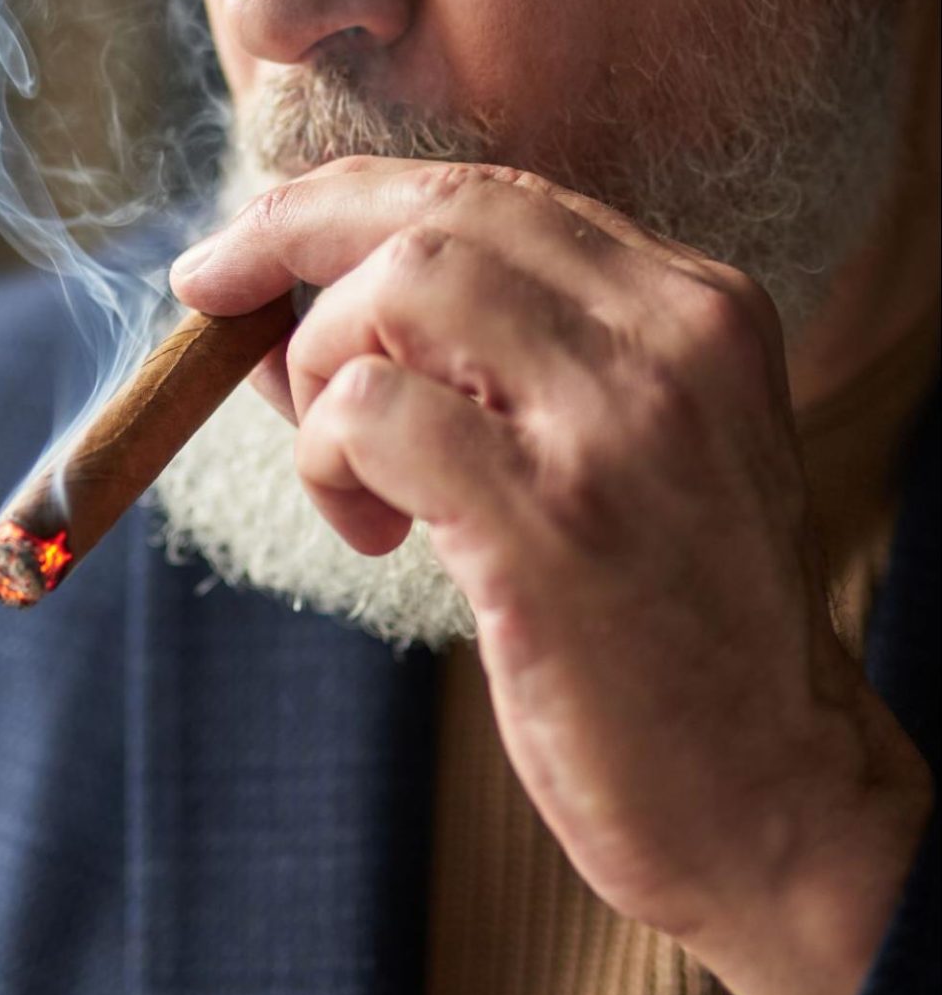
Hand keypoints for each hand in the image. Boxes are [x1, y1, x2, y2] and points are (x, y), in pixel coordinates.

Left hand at [172, 156, 933, 994]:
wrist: (778, 798)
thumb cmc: (672, 625)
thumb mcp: (628, 447)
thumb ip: (505, 359)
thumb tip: (297, 306)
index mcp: (698, 307)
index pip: (495, 195)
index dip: (348, 201)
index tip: (255, 237)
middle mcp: (672, 338)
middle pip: (436, 214)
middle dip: (291, 242)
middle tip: (215, 303)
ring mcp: (618, 426)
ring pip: (397, 288)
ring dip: (321, 369)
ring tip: (344, 471)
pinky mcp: (552, 524)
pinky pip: (373, 412)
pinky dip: (327, 453)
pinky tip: (365, 526)